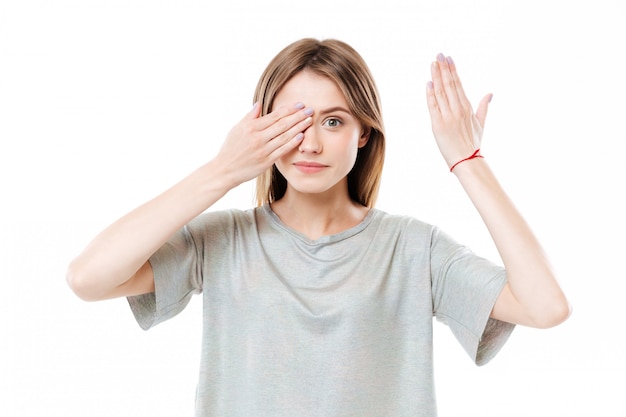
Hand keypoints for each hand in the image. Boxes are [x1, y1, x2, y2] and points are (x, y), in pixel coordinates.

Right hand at [215, 102, 312, 186]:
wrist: (224, 170)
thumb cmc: (230, 148)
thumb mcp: (236, 129)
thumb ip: (249, 117)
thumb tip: (259, 104)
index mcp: (250, 127)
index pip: (274, 115)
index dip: (288, 109)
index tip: (300, 104)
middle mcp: (257, 138)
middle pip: (282, 124)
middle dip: (298, 116)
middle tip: (310, 110)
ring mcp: (262, 150)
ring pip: (284, 136)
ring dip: (298, 127)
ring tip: (309, 121)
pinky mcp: (266, 161)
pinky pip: (282, 150)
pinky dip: (292, 143)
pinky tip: (301, 136)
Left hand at [426, 53, 491, 169]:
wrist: (467, 160)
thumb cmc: (473, 144)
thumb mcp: (481, 123)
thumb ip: (484, 107)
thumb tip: (491, 94)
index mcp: (467, 108)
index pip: (459, 85)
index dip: (453, 71)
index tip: (449, 58)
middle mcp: (458, 109)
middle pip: (450, 85)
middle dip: (444, 68)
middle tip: (439, 54)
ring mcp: (448, 116)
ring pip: (441, 92)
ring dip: (437, 76)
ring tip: (433, 63)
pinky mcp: (438, 124)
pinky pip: (433, 106)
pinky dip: (431, 94)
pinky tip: (429, 82)